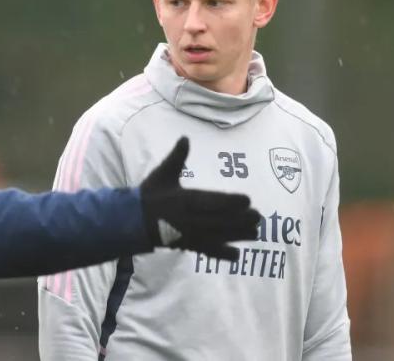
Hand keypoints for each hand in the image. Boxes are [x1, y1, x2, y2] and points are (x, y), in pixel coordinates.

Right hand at [139, 137, 259, 259]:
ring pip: (218, 236)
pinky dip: (221, 254)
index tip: (247, 200)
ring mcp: (190, 234)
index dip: (232, 202)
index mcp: (186, 199)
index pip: (213, 201)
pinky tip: (236, 255)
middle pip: (221, 220)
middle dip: (241, 219)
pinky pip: (207, 251)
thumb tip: (185, 138)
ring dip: (238, 236)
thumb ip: (177, 157)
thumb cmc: (151, 195)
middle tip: (258, 217)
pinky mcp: (188, 245)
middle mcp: (191, 218)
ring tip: (255, 234)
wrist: (135, 220)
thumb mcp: (163, 173)